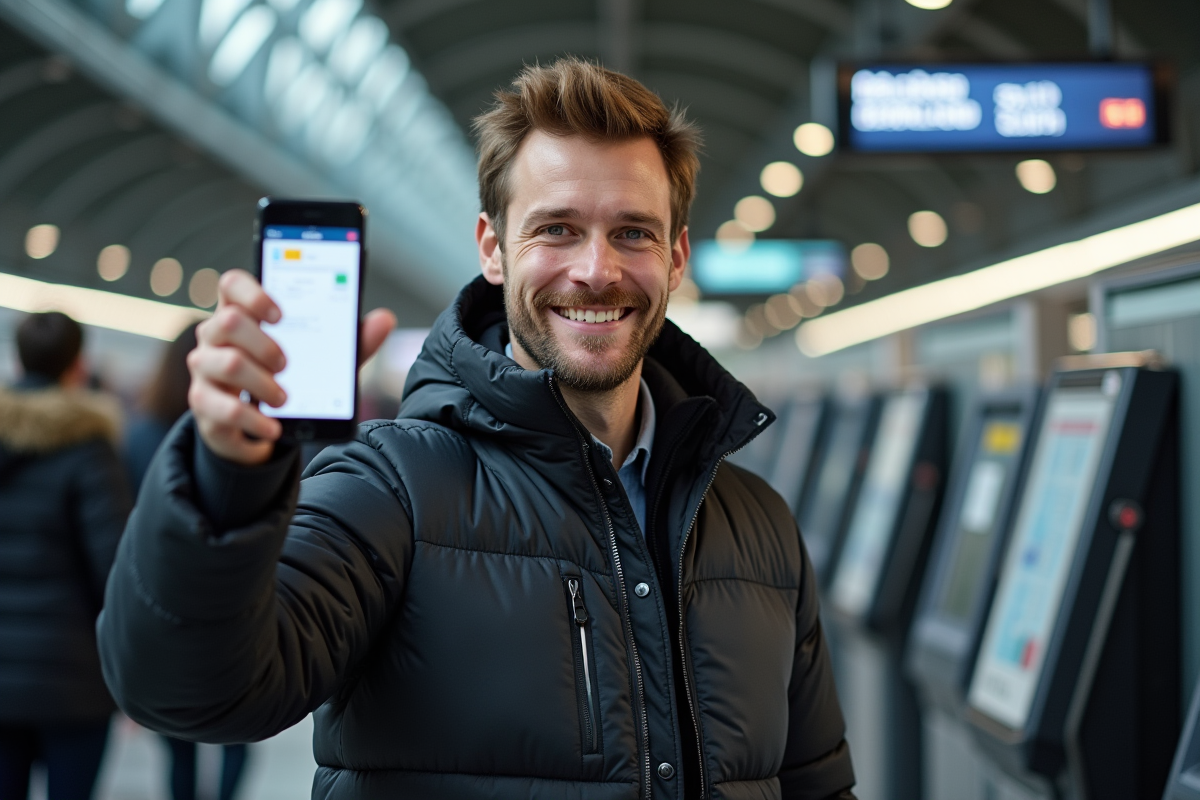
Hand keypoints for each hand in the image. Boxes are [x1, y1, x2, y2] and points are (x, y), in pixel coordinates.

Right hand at [188, 270, 396, 464]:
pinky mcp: (203, 403)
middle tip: (288, 364)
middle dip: (265, 344)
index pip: (231, 284)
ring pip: (227, 364)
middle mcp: (215, 335)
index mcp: (242, 312)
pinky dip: (254, 420)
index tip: (281, 314)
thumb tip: (385, 319)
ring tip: (285, 398)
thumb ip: (350, 340)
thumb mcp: (321, 358)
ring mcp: (204, 368)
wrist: (260, 424)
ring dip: (262, 384)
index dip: (253, 292)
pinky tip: (274, 428)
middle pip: (228, 321)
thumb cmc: (289, 378)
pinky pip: (223, 408)